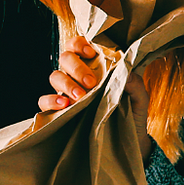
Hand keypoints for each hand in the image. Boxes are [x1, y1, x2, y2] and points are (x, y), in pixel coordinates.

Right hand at [37, 35, 153, 159]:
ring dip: (66, 84)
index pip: (78, 45)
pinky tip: (64, 105)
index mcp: (95, 66)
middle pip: (65, 58)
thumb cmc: (133, 114)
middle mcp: (77, 76)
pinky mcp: (58, 111)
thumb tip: (126, 71)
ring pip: (55, 77)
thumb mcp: (139, 98)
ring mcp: (67, 92)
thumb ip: (135, 84)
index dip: (80, 44)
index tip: (91, 53)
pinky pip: (44, 101)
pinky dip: (51, 101)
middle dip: (76, 67)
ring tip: (80, 97)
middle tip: (91, 82)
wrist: (129, 140)